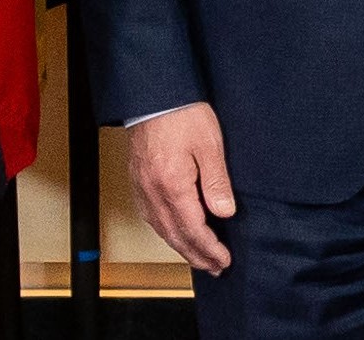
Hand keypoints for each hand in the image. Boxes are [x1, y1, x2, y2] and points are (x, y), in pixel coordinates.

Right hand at [129, 103, 236, 273]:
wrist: (154, 95)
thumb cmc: (183, 114)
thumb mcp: (210, 145)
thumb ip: (216, 182)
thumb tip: (224, 213)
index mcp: (173, 187)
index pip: (193, 230)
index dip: (209, 248)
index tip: (224, 260)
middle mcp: (154, 193)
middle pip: (175, 236)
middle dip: (196, 255)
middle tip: (214, 268)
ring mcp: (143, 188)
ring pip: (161, 229)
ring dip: (181, 247)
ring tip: (198, 257)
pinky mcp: (139, 180)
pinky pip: (151, 216)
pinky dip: (165, 231)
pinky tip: (174, 233)